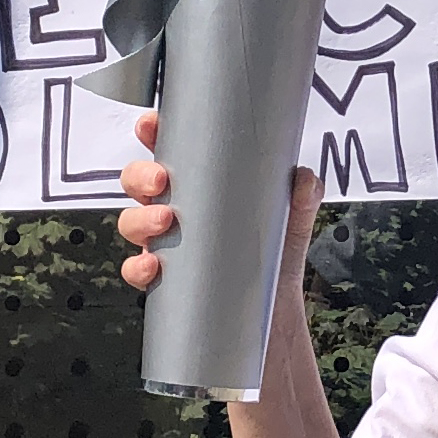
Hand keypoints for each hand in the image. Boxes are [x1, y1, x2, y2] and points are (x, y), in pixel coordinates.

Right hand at [113, 114, 324, 301]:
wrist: (274, 312)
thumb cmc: (274, 258)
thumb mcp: (291, 222)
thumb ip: (303, 197)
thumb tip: (304, 179)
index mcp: (201, 187)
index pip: (169, 153)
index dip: (153, 134)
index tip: (152, 125)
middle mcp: (177, 212)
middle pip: (139, 183)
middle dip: (140, 176)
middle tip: (161, 181)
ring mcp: (166, 245)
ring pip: (132, 222)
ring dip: (140, 219)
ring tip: (165, 222)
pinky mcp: (165, 280)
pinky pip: (137, 270)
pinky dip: (137, 268)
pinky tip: (153, 266)